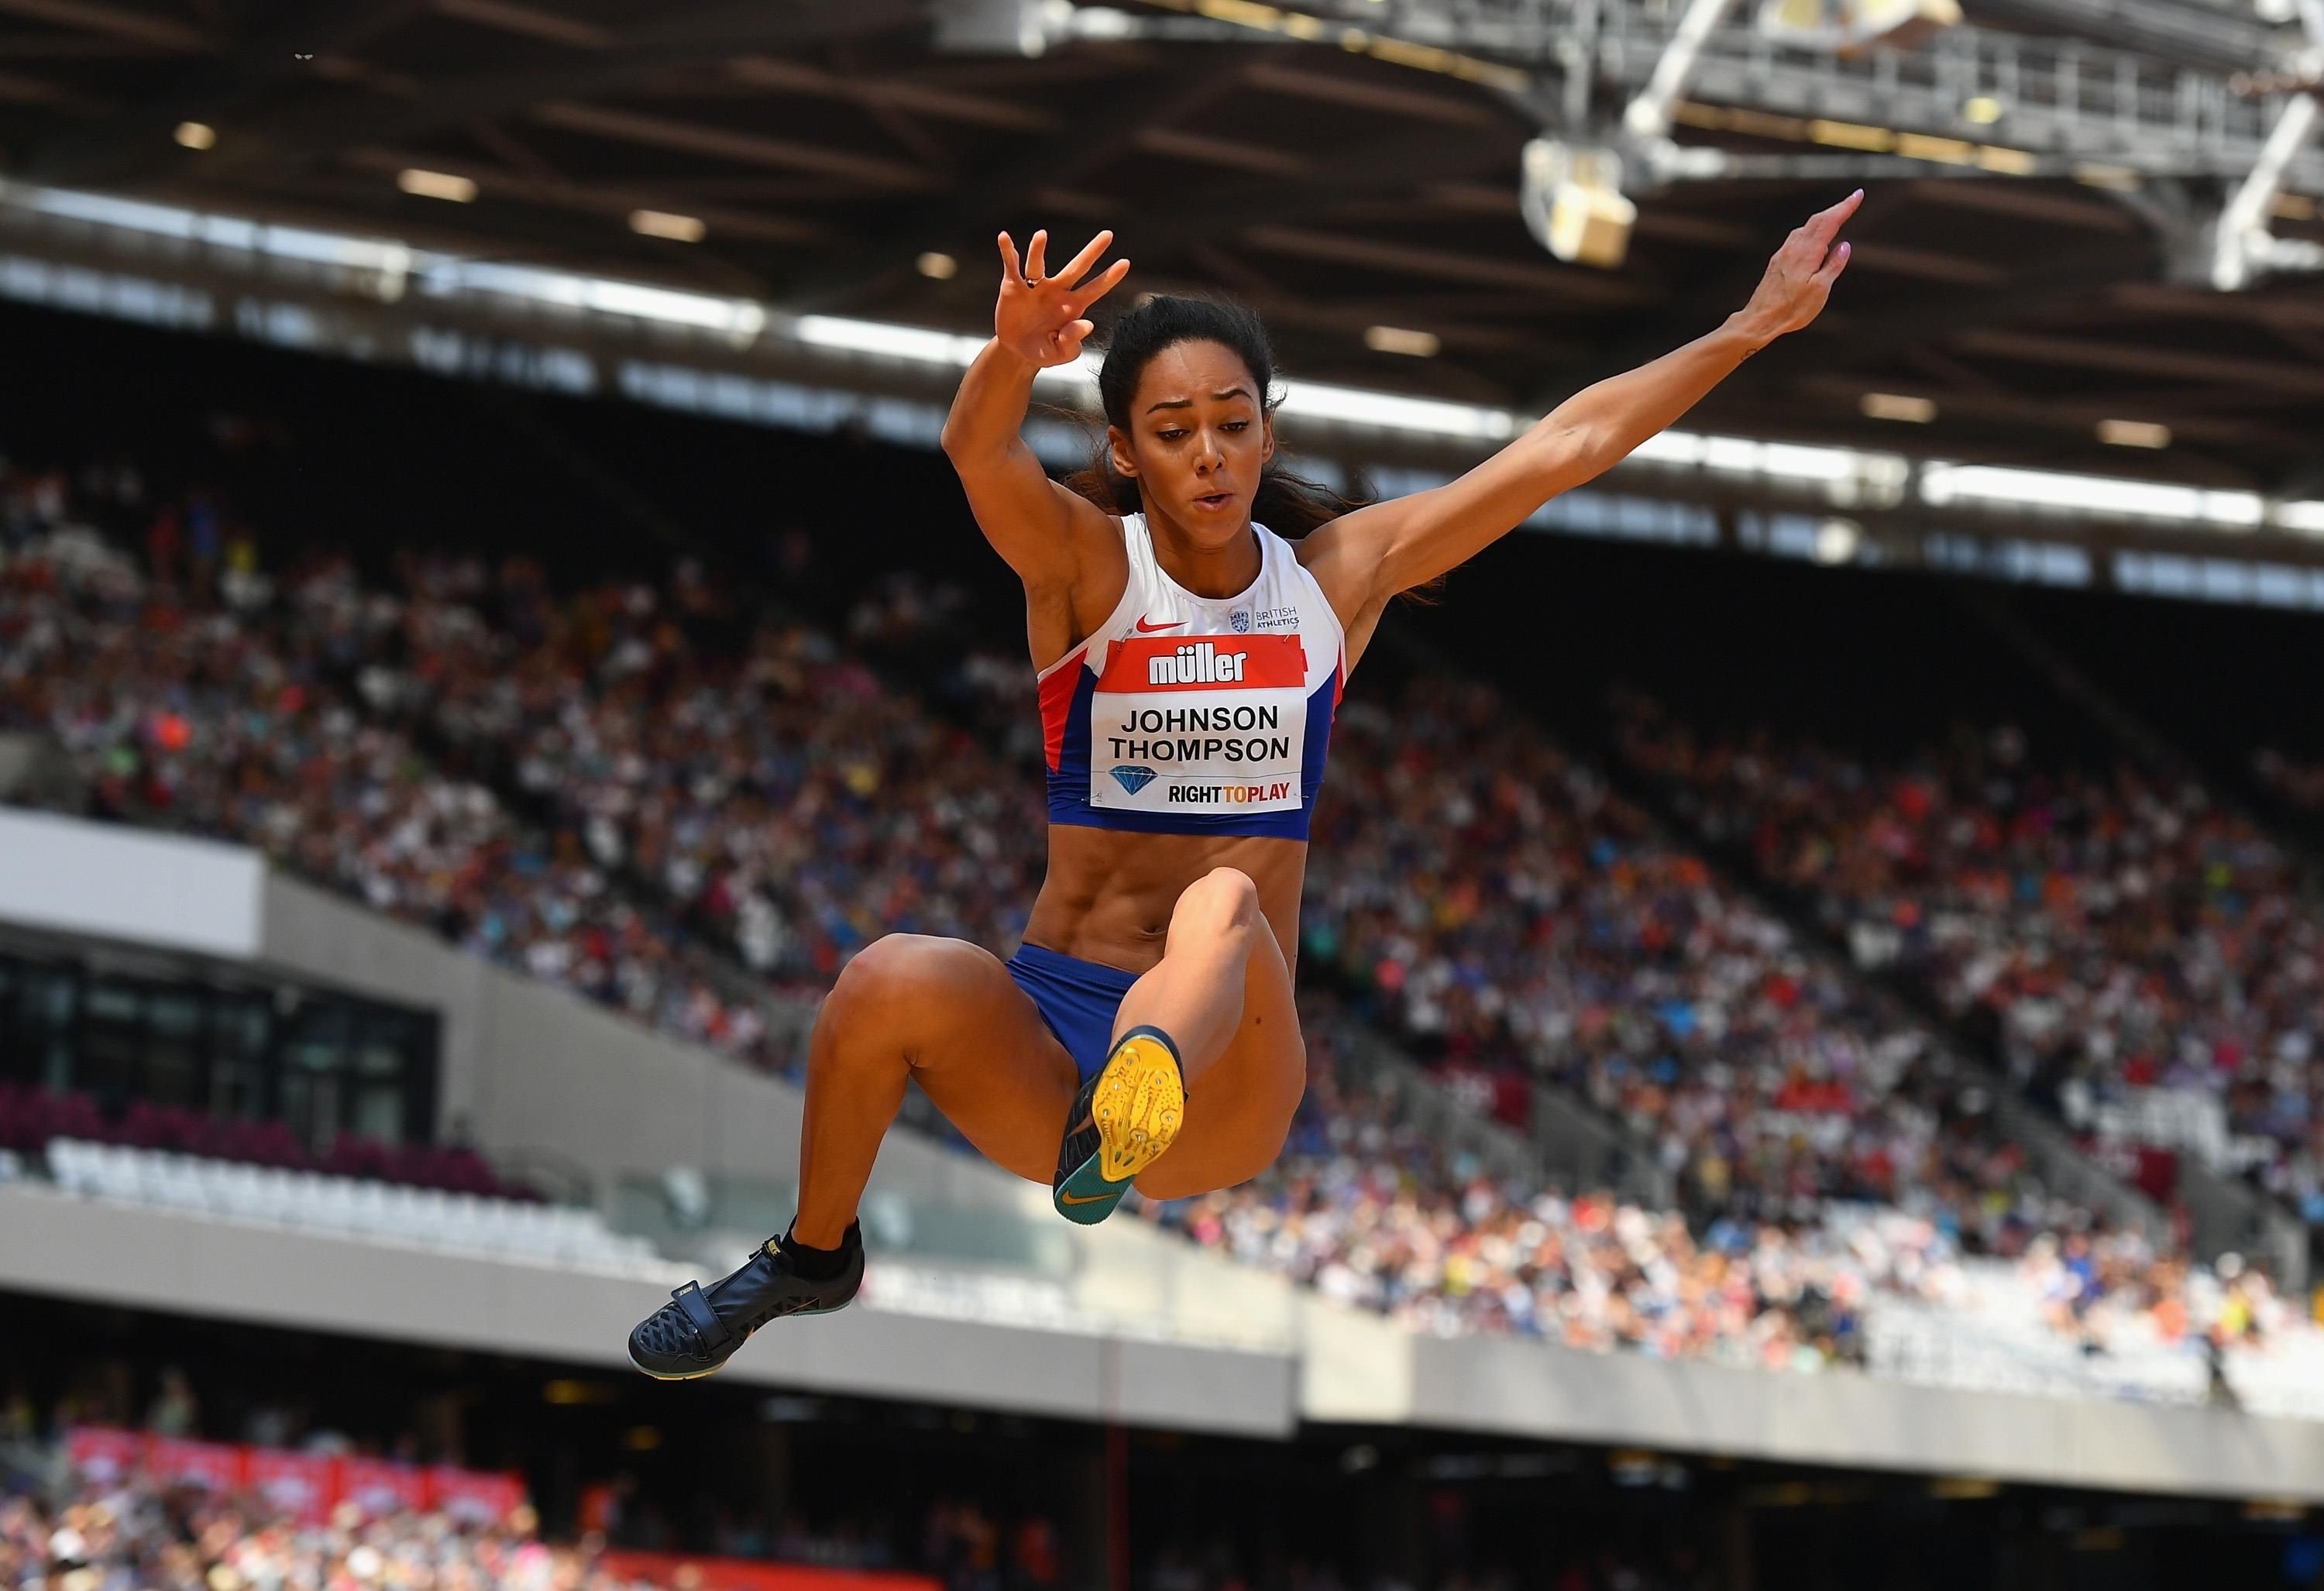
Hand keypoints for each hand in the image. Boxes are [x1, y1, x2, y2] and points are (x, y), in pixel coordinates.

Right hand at [993, 228, 1131, 367]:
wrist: (1018, 352)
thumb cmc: (1045, 351)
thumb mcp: (1061, 353)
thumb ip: (1073, 341)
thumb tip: (1087, 324)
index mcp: (1073, 306)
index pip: (1095, 289)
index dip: (1109, 278)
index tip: (1126, 263)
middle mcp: (1057, 291)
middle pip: (1077, 268)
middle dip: (1092, 252)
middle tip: (1109, 235)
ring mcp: (1035, 287)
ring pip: (1038, 265)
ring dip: (1038, 250)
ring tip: (1041, 235)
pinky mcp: (1013, 287)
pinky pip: (1012, 267)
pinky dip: (1008, 252)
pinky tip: (1004, 237)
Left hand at [1734, 190, 1859, 344]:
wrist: (1759, 319)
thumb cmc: (1791, 309)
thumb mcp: (1819, 290)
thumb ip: (1833, 266)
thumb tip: (1844, 246)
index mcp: (1807, 253)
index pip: (1829, 222)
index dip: (1845, 207)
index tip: (1858, 194)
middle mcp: (1793, 248)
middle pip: (1817, 220)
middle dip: (1836, 208)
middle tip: (1852, 200)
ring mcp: (1783, 254)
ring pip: (1805, 228)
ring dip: (1822, 218)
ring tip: (1836, 215)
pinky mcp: (1777, 261)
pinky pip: (1797, 238)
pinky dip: (1810, 230)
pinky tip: (1813, 237)